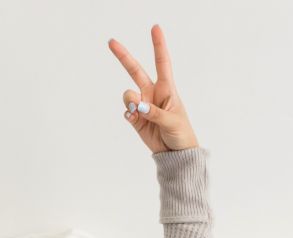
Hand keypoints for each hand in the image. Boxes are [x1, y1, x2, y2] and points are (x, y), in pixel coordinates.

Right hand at [108, 25, 197, 152]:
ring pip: (128, 94)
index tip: (155, 28)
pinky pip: (126, 110)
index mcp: (167, 89)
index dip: (158, 45)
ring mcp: (143, 105)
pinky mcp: (136, 118)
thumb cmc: (181, 134)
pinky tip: (135, 119)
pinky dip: (128, 114)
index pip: (162, 63)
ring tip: (139, 112)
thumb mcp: (172, 122)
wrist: (175, 154)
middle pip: (135, 71)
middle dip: (123, 56)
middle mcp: (153, 93)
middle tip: (111, 42)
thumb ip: (154, 112)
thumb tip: (138, 105)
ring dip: (130, 101)